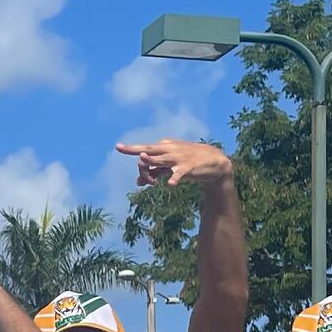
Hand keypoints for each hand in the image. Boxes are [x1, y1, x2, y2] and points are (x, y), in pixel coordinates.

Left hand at [115, 138, 232, 189]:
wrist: (214, 161)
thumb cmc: (187, 162)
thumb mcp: (169, 166)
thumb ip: (154, 172)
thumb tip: (137, 182)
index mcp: (164, 148)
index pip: (145, 149)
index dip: (131, 149)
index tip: (117, 147)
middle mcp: (169, 150)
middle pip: (148, 151)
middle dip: (136, 151)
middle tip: (121, 149)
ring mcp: (178, 158)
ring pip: (160, 160)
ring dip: (151, 162)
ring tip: (144, 166)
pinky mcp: (188, 168)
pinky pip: (178, 174)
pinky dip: (174, 179)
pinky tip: (170, 184)